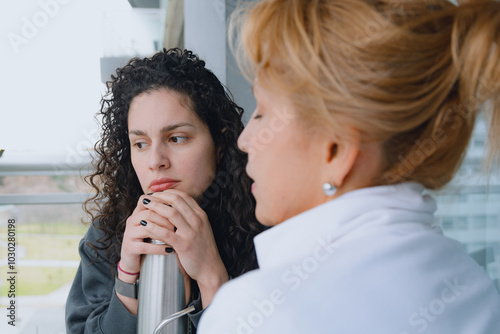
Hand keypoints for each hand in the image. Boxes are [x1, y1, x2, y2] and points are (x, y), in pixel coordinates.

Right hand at [119, 195, 175, 276]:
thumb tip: (183, 202)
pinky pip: (145, 247)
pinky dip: (159, 248)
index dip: (161, 202)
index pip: (146, 199)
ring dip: (163, 233)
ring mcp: (129, 234)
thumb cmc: (148, 240)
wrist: (134, 260)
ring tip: (175, 236)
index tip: (176, 208)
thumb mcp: (153, 225)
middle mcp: (131, 221)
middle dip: (166, 219)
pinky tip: (169, 250)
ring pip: (147, 229)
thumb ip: (162, 214)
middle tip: (179, 225)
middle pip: (149, 213)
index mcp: (138, 213)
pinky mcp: (129, 248)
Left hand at [139, 189, 228, 306]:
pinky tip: (145, 224)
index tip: (156, 193)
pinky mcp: (184, 246)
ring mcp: (191, 233)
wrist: (210, 268)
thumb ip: (191, 217)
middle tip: (147, 197)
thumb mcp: (201, 228)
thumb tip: (176, 206)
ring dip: (155, 207)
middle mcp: (197, 221)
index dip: (168, 192)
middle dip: (159, 196)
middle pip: (176, 201)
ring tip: (144, 206)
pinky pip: (166, 233)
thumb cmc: (203, 248)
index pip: (183, 196)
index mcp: (201, 215)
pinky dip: (154, 226)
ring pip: (171, 213)